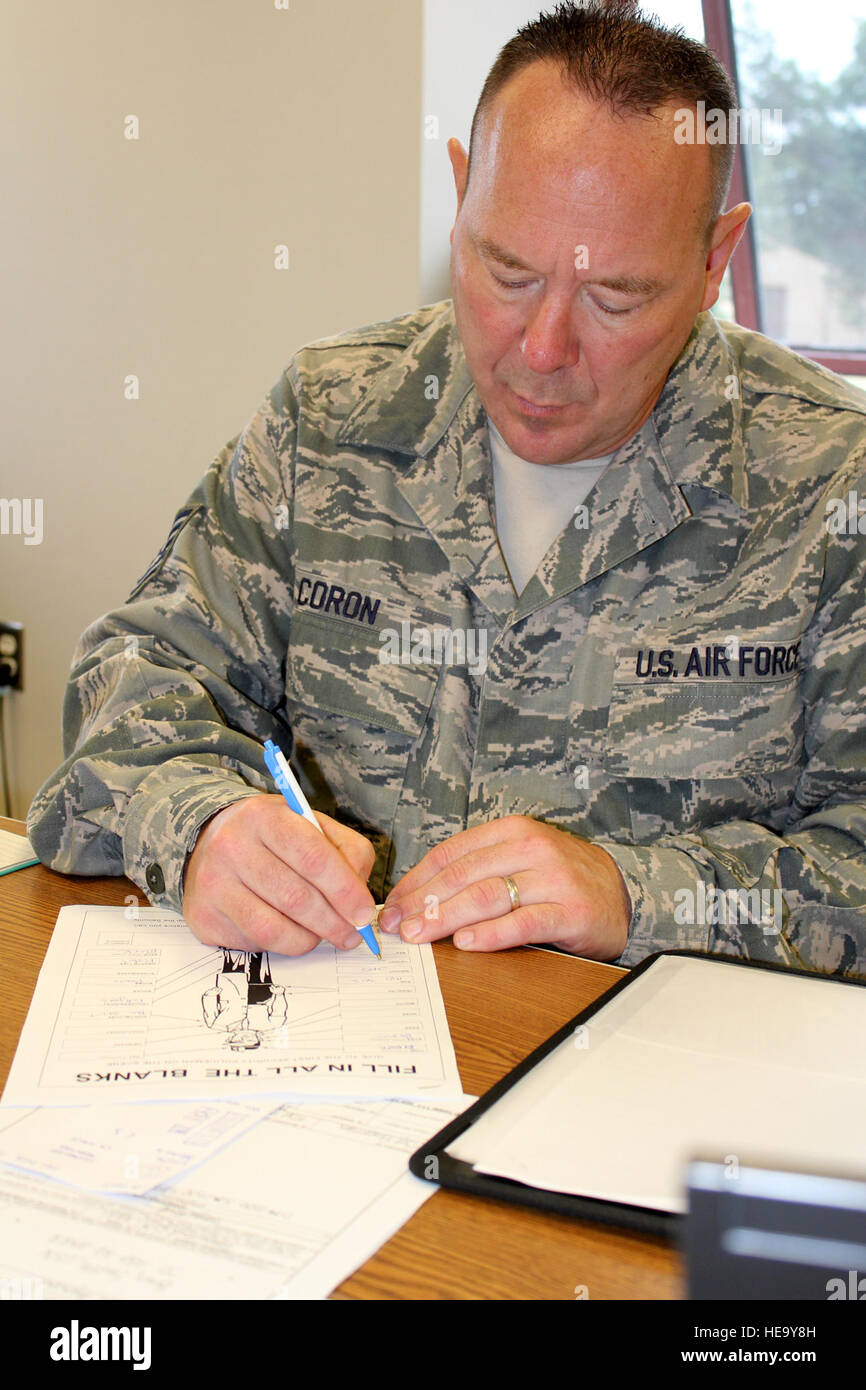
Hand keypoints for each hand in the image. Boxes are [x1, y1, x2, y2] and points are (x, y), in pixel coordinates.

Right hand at [182, 794, 376, 955]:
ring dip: (309, 939)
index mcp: (264, 816)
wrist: (209, 842)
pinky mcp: (204, 916)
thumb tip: (360, 900)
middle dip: (333, 923)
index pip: (313, 857)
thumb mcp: (311, 826)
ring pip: (274, 928)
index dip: (345, 890)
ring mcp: (213, 883)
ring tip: (323, 935)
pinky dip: (281, 944)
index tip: (365, 913)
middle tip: (353, 935)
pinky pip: (254, 942)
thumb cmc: (271, 837)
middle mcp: (232, 846)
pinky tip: (289, 932)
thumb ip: (347, 852)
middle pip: (296, 897)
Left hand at [378, 815, 630, 959]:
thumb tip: (420, 896)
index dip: (417, 880)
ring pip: (487, 897)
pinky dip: (491, 934)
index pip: (452, 853)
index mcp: (512, 830)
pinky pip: (523, 922)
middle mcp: (530, 849)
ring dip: (446, 918)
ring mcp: (551, 879)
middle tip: (397, 925)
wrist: (621, 892)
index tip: (394, 904)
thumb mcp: (520, 857)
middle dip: (423, 902)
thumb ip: (478, 868)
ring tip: (420, 935)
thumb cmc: (560, 877)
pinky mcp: (569, 911)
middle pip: (463, 876)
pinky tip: (467, 943)